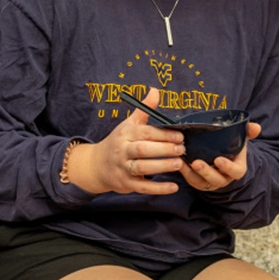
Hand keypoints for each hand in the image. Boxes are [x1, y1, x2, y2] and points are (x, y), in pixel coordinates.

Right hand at [65, 86, 186, 194]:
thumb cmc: (118, 142)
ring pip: (142, 168)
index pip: (145, 133)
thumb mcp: (128, 124)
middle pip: (143, 150)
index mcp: (125, 134)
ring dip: (162, 166)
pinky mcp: (126, 184)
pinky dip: (158, 189)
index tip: (180, 136)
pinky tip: (173, 187)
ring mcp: (123, 168)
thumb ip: (144, 109)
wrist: (97, 165)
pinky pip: (143, 187)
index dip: (163, 134)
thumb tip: (155, 90)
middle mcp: (122, 151)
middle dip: (163, 149)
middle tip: (181, 149)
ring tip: (178, 164)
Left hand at [177, 123, 261, 191]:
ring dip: (192, 173)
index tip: (219, 160)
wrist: (222, 156)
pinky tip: (177, 161)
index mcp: (236, 169)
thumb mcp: (240, 139)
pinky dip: (183, 172)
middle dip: (207, 172)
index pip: (236, 172)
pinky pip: (190, 180)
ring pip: (201, 183)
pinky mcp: (198, 182)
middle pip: (216, 180)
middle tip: (197, 162)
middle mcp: (224, 178)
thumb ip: (247, 132)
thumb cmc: (231, 148)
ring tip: (184, 162)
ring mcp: (210, 182)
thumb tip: (256, 127)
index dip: (228, 168)